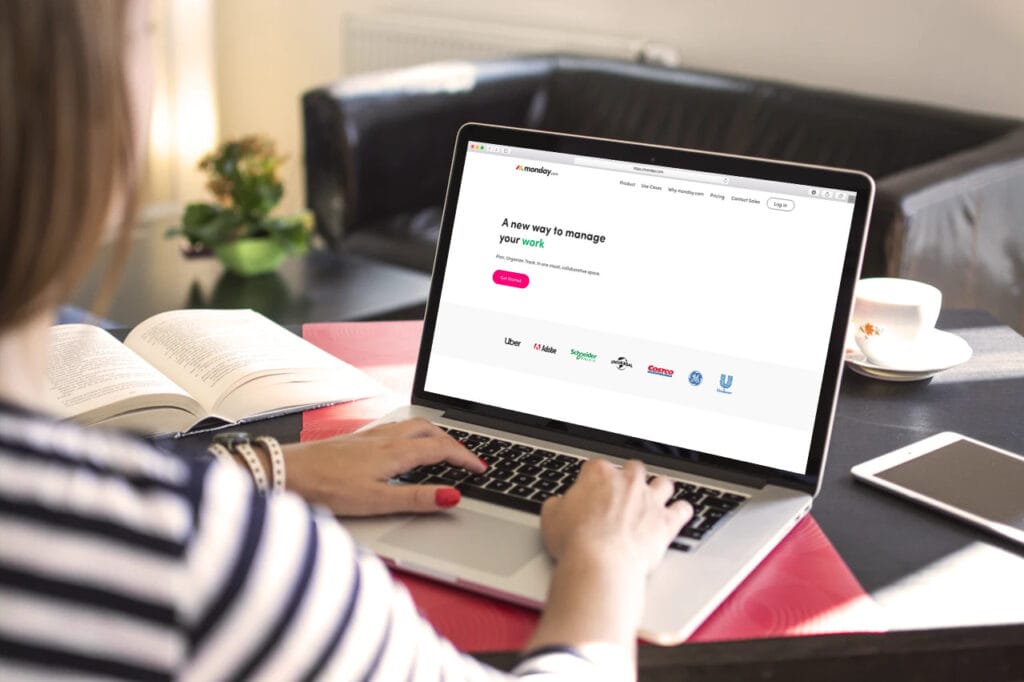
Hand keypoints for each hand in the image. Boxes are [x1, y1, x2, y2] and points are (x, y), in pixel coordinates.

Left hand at [280, 419, 485, 515]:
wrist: (286, 473)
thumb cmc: (326, 488)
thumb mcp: (377, 501)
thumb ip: (416, 498)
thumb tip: (453, 497)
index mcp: (395, 451)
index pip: (441, 450)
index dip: (465, 458)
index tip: (481, 469)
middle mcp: (385, 438)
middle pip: (431, 431)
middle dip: (454, 442)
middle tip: (468, 458)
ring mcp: (370, 436)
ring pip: (413, 425)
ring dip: (435, 434)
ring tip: (445, 447)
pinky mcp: (357, 439)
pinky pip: (397, 428)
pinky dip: (414, 433)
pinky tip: (405, 445)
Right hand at [540, 458, 691, 574]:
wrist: (600, 564)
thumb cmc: (575, 541)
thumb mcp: (551, 518)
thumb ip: (558, 505)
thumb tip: (559, 505)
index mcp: (598, 474)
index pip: (597, 466)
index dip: (593, 480)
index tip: (590, 492)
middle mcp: (627, 481)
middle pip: (633, 468)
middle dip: (628, 479)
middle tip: (621, 495)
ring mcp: (650, 500)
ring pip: (663, 483)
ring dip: (659, 490)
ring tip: (653, 500)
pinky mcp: (666, 522)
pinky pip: (683, 509)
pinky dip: (681, 511)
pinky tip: (677, 514)